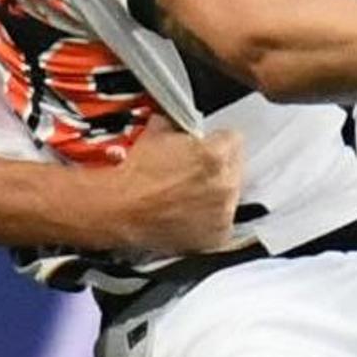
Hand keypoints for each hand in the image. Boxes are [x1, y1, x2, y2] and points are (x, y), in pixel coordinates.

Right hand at [90, 129, 243, 254]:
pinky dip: (211, 219)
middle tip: (195, 171)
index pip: (234, 139)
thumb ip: (177, 123)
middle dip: (218, 167)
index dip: (217, 140)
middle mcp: (225, 184)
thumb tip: (178, 121)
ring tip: (190, 193)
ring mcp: (223, 212)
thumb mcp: (156, 134)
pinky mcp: (217, 235)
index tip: (209, 146)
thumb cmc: (136, 177)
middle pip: (235, 167)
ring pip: (231, 195)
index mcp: (216, 155)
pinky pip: (224, 222)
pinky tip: (191, 213)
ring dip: (216, 192)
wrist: (121, 209)